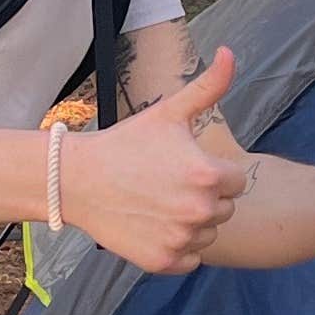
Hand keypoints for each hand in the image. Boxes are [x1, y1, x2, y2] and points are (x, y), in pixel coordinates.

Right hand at [59, 45, 249, 272]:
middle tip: (168, 185)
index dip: (213, 173)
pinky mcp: (164, 262)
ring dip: (192, 223)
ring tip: (160, 204)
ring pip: (208, 234)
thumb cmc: (126, 144)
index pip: (236, 182)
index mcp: (209, 175)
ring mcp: (182, 239)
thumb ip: (208, 86)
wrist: (78, 181)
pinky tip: (154, 226)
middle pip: (224, 209)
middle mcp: (200, 211)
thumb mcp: (168, 112)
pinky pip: (190, 258)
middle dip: (204, 198)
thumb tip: (230, 52)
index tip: (183, 167)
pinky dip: (177, 247)